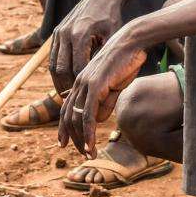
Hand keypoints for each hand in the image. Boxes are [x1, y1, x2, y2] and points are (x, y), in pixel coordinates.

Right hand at [49, 0, 126, 93]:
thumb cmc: (112, 18)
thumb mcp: (112, 37)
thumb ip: (104, 58)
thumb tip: (101, 83)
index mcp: (80, 35)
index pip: (77, 68)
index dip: (81, 85)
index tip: (87, 96)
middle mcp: (65, 33)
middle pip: (61, 69)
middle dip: (67, 87)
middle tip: (74, 102)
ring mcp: (59, 32)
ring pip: (53, 64)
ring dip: (58, 81)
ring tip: (67, 96)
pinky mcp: (56, 32)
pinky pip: (52, 57)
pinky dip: (56, 71)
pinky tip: (64, 81)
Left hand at [56, 28, 147, 157]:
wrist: (131, 42)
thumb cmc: (125, 61)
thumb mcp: (114, 86)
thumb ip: (105, 102)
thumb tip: (98, 119)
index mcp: (80, 81)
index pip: (67, 108)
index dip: (64, 127)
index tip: (64, 143)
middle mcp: (78, 83)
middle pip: (68, 117)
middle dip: (73, 138)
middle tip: (82, 154)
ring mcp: (85, 85)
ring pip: (77, 119)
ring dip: (81, 140)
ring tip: (89, 154)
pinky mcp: (95, 87)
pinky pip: (88, 115)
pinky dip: (88, 133)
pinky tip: (91, 145)